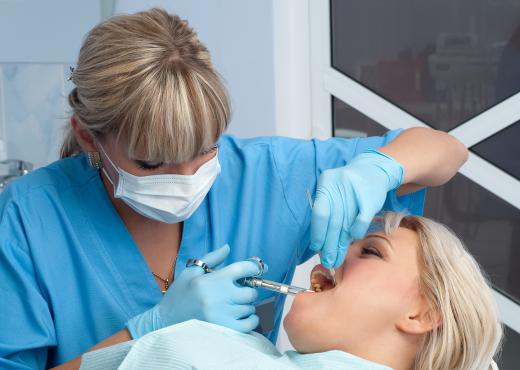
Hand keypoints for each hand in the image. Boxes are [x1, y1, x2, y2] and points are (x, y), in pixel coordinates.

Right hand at [126, 245, 260, 337]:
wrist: (165, 322)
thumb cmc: (179, 295)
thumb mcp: (191, 272)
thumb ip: (212, 258)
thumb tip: (227, 248)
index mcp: (213, 280)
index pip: (243, 268)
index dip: (254, 266)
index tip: (256, 268)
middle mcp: (220, 297)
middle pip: (250, 291)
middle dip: (248, 290)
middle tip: (239, 291)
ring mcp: (223, 315)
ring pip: (250, 308)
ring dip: (246, 306)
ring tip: (234, 305)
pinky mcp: (224, 330)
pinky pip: (250, 324)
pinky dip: (250, 320)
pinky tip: (242, 316)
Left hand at [310, 150, 402, 267]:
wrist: (373, 171)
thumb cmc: (349, 187)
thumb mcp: (334, 192)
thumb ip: (327, 211)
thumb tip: (320, 242)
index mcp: (326, 183)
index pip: (319, 213)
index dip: (317, 232)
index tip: (316, 248)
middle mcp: (339, 185)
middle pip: (332, 222)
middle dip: (328, 245)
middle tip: (327, 261)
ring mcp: (355, 191)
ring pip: (345, 224)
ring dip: (340, 245)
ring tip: (336, 260)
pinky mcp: (370, 199)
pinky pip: (361, 220)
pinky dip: (357, 231)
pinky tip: (353, 239)